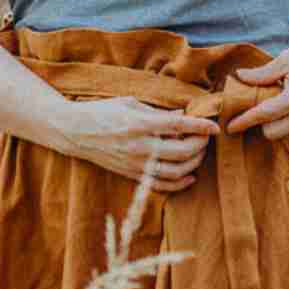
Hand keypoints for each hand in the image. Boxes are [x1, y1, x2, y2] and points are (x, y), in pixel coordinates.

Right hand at [63, 96, 221, 190]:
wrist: (74, 132)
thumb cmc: (102, 112)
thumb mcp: (130, 103)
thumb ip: (158, 112)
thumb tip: (184, 117)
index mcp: (139, 124)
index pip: (180, 126)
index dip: (201, 127)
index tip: (214, 126)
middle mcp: (139, 146)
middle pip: (183, 151)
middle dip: (200, 145)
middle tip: (205, 137)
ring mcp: (135, 164)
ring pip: (176, 171)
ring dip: (194, 163)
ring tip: (198, 152)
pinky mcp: (132, 175)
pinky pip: (162, 185)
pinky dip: (180, 183)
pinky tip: (190, 175)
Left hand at [224, 29, 288, 138]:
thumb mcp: (286, 59)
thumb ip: (262, 74)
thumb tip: (239, 78)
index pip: (262, 115)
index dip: (243, 121)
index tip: (229, 127)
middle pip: (271, 133)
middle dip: (258, 124)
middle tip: (249, 107)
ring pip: (283, 131)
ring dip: (272, 122)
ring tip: (267, 100)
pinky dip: (283, 118)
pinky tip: (281, 100)